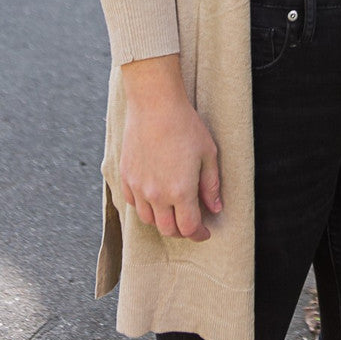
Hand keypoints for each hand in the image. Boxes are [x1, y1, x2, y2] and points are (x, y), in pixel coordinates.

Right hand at [119, 54, 221, 241]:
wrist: (154, 105)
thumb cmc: (185, 125)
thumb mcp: (208, 154)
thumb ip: (211, 185)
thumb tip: (215, 208)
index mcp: (180, 191)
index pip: (189, 228)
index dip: (199, 235)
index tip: (205, 232)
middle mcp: (156, 195)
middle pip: (167, 230)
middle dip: (182, 231)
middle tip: (191, 223)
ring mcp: (138, 187)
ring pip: (149, 220)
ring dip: (162, 220)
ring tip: (173, 211)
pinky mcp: (125, 177)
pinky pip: (133, 203)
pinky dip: (145, 207)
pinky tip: (154, 197)